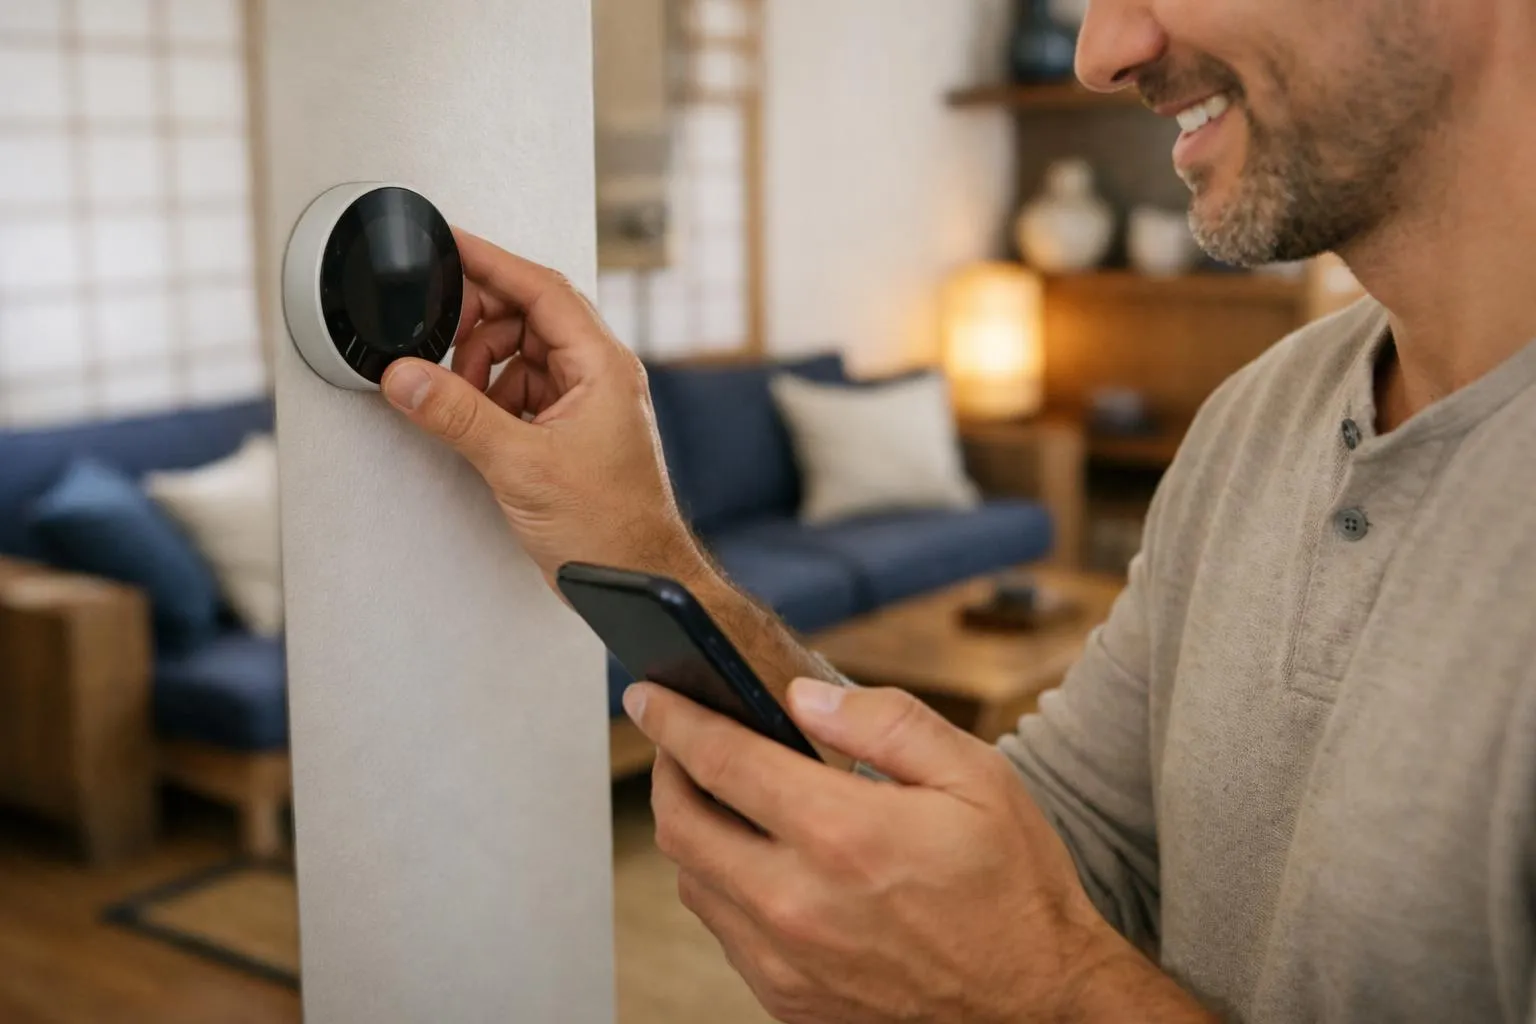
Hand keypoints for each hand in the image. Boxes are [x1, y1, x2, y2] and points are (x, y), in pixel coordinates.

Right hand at [379, 230, 703, 586]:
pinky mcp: (570, 429)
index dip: (492, 262)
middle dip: (478, 326)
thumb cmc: (610, 527)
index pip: (542, 288)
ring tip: (462, 401)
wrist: (635, 577)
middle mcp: (599, 375)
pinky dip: (492, 399)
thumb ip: (457, 416)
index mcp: (603, 366)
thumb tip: (407, 377)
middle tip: (437, 341)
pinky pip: (523, 391)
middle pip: (529, 315)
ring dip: (483, 368)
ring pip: (522, 355)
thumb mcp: (521, 465)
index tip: (451, 244)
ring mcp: (586, 402)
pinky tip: (478, 424)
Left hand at [623, 678, 1158, 1023]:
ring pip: (693, 883)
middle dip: (667, 771)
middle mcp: (797, 903)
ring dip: (694, 832)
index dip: (674, 719)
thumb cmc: (1013, 886)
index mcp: (841, 835)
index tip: (648, 695)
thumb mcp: (974, 776)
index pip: (721, 761)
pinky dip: (723, 886)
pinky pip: (724, 932)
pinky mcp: (790, 1000)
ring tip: (721, 797)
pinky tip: (759, 861)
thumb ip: (884, 722)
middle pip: (681, 826)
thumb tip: (800, 697)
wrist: (1038, 1004)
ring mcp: (787, 962)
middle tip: (678, 741)